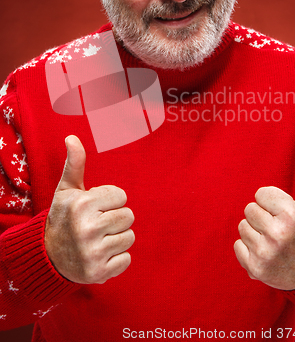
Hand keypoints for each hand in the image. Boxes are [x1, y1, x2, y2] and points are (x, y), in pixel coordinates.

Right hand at [44, 135, 134, 283]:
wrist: (49, 256)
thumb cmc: (64, 217)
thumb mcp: (67, 189)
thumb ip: (74, 163)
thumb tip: (72, 137)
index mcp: (81, 205)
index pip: (122, 196)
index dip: (110, 200)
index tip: (95, 207)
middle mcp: (86, 229)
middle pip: (128, 216)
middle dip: (116, 218)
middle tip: (98, 224)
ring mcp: (92, 253)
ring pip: (130, 237)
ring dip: (117, 237)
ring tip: (99, 239)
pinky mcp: (99, 273)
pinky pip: (127, 259)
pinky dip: (117, 258)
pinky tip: (100, 255)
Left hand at [234, 148, 294, 289]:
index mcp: (292, 215)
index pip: (260, 194)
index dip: (272, 202)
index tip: (284, 213)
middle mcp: (278, 234)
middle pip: (249, 209)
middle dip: (262, 216)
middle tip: (278, 227)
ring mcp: (266, 253)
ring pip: (242, 227)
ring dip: (255, 232)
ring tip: (273, 240)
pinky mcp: (256, 269)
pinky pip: (237, 246)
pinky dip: (248, 249)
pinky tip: (266, 253)